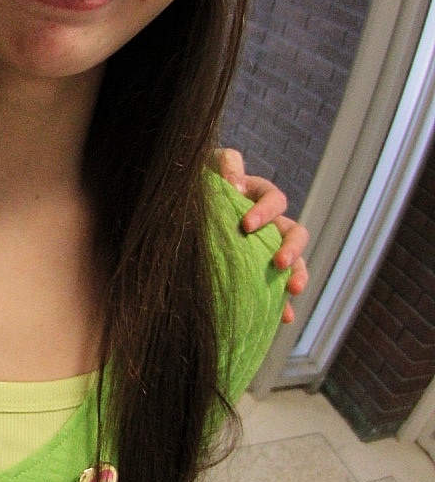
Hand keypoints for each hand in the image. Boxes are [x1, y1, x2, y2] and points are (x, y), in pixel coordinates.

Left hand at [214, 148, 309, 324]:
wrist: (182, 210)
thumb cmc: (200, 185)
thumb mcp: (208, 166)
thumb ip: (224, 164)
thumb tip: (235, 180)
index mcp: (259, 196)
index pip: (274, 200)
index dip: (266, 211)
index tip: (246, 225)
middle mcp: (270, 223)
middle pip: (293, 233)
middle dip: (292, 248)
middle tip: (279, 263)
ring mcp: (267, 249)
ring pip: (294, 261)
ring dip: (298, 274)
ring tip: (293, 290)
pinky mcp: (260, 272)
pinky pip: (278, 288)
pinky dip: (283, 303)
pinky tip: (283, 317)